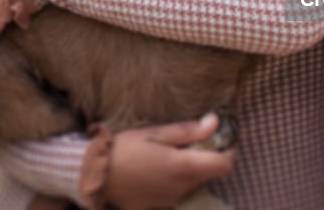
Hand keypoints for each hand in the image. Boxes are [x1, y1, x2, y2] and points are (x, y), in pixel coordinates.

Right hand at [105, 113, 235, 209]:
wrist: (95, 176)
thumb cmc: (124, 149)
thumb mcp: (154, 133)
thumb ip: (187, 131)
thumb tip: (215, 122)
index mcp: (184, 167)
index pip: (225, 165)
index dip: (228, 150)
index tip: (219, 138)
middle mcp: (182, 187)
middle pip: (212, 173)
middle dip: (209, 156)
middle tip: (192, 140)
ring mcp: (171, 199)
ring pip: (195, 182)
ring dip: (192, 167)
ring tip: (171, 152)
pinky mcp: (160, 204)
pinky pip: (179, 190)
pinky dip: (177, 178)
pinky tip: (159, 167)